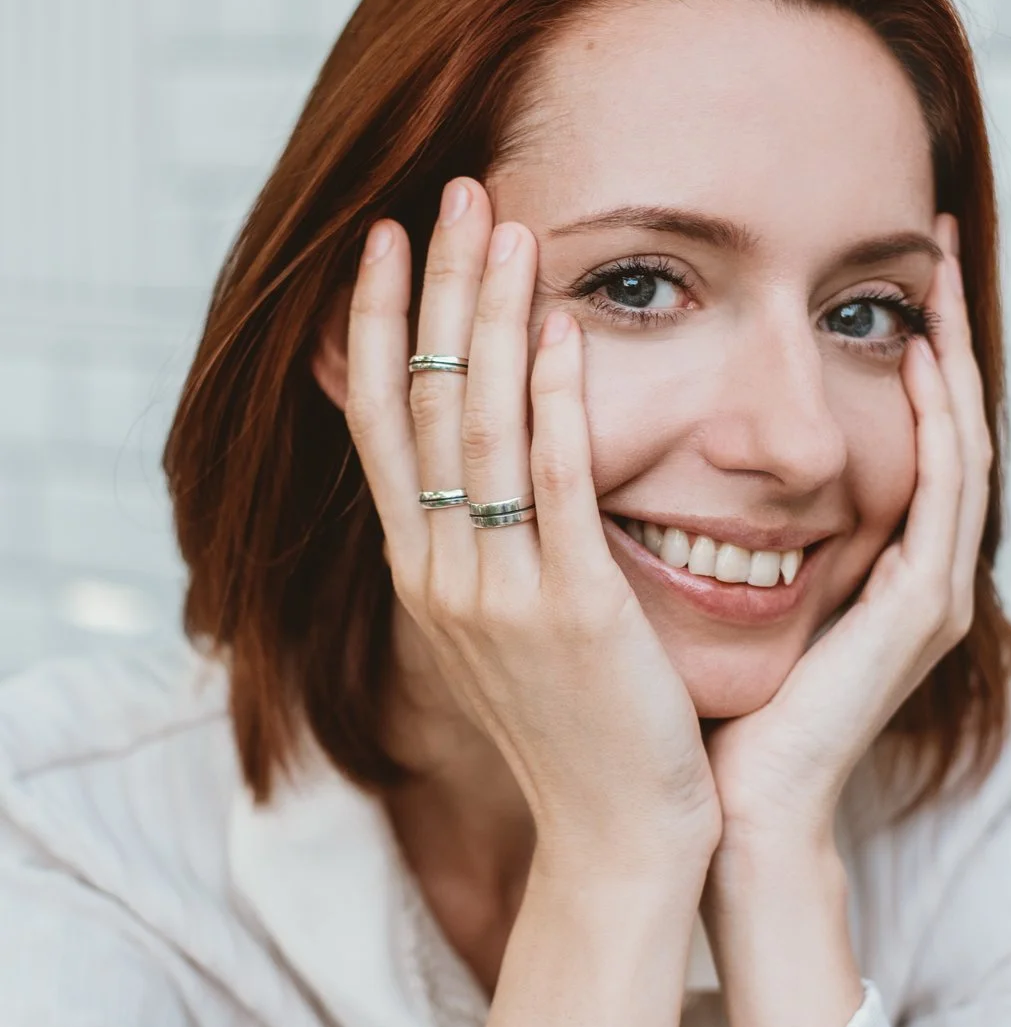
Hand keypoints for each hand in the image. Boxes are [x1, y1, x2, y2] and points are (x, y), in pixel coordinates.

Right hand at [341, 177, 720, 871]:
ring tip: (502, 221)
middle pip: (425, 404)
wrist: (613, 837)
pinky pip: (557, 487)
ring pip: (480, 427)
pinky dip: (555, 402)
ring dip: (490, 316)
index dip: (382, 327)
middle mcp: (443, 575)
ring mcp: (500, 593)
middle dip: (436, 288)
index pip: (385, 427)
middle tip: (452, 190)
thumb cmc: (575, 733)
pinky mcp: (572, 610)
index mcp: (426, 576)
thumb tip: (483, 478)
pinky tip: (563, 328)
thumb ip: (485, 550)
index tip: (389, 241)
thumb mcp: (506, 634)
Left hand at [705, 213, 992, 852]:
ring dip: (953, 357)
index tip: (871, 274)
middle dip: (939, 334)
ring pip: (960, 448)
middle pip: (943, 427)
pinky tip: (922, 358)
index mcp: (862, 569)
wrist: (715, 809)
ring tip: (937, 273)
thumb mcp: (697, 585)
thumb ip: (697, 517)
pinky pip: (945, 497)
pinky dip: (941, 424)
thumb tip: (628, 440)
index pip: (896, 436)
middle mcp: (907, 574)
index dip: (891, 356)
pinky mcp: (918, 615)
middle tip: (929, 243)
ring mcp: (924, 594)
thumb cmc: (691, 703)